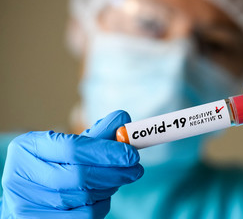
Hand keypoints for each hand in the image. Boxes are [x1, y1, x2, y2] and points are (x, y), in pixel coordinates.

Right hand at [1, 110, 142, 218]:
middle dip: (116, 173)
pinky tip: (105, 194)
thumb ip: (97, 133)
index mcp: (28, 148)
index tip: (133, 154)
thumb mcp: (69, 143)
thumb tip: (124, 119)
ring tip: (120, 178)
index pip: (74, 149)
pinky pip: (83, 216)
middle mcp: (21, 176)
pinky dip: (101, 205)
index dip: (107, 152)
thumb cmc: (51, 163)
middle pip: (80, 177)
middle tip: (136, 169)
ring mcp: (27, 204)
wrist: (27, 191)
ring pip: (84, 198)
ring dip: (110, 187)